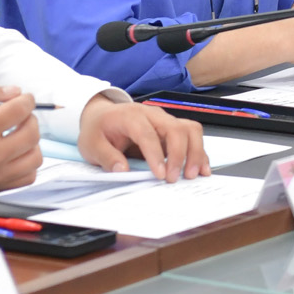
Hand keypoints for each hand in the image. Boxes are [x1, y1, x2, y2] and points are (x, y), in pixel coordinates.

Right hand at [0, 86, 42, 192]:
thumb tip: (16, 92)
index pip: (20, 111)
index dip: (26, 100)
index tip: (24, 99)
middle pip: (32, 133)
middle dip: (30, 119)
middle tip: (20, 116)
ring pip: (35, 157)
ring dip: (31, 143)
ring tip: (18, 136)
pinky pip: (27, 177)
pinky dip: (27, 164)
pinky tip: (16, 154)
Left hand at [77, 96, 209, 181]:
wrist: (102, 116)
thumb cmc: (99, 130)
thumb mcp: (91, 145)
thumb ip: (106, 157)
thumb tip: (122, 170)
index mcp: (131, 116)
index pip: (147, 134)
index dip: (155, 155)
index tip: (160, 175)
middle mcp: (153, 115)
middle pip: (176, 129)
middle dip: (179, 155)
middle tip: (174, 179)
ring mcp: (165, 120)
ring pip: (190, 129)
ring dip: (195, 152)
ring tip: (192, 174)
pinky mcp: (173, 128)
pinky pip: (192, 135)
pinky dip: (199, 152)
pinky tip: (202, 168)